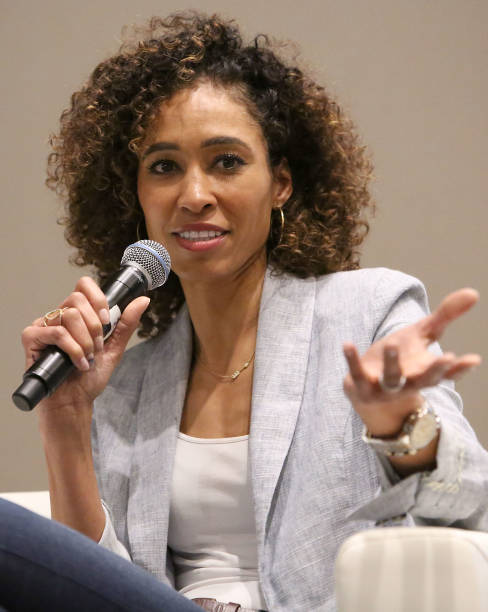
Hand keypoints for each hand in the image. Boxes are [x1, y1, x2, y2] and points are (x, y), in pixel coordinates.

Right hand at [21, 276, 149, 413]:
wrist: (75, 401)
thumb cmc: (89, 378)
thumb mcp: (114, 348)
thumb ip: (126, 324)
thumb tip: (143, 300)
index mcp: (77, 314)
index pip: (84, 286)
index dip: (98, 300)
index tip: (107, 321)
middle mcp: (58, 316)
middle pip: (77, 299)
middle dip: (95, 327)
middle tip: (96, 348)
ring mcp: (44, 326)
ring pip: (69, 314)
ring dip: (85, 341)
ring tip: (87, 358)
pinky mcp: (32, 338)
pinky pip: (56, 332)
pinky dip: (73, 349)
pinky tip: (77, 363)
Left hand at [343, 288, 480, 437]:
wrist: (367, 387)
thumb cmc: (401, 357)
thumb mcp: (423, 334)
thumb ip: (446, 315)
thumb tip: (473, 292)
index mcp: (426, 371)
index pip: (447, 373)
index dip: (460, 369)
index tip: (473, 359)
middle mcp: (409, 383)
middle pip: (425, 380)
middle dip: (434, 370)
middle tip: (446, 357)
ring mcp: (385, 388)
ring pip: (392, 380)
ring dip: (393, 365)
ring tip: (392, 344)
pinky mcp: (362, 386)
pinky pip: (357, 373)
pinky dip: (352, 360)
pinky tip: (348, 344)